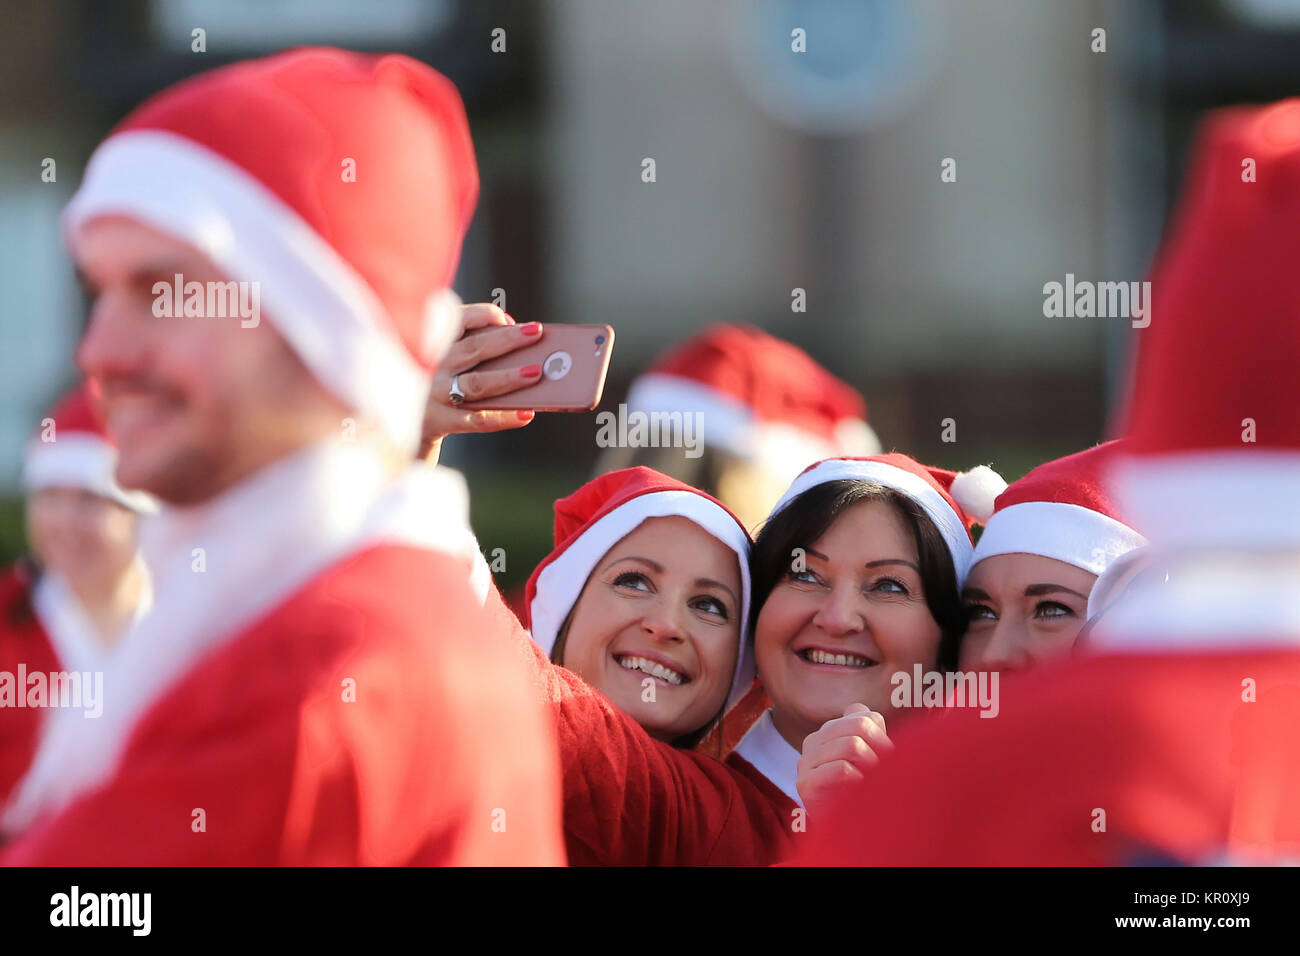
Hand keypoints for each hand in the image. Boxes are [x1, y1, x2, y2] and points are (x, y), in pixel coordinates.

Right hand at [419, 303, 545, 461]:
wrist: (398, 427)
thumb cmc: (434, 386)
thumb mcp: (443, 360)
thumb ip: (471, 347)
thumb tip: (515, 340)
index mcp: (430, 342)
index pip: (459, 318)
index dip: (487, 316)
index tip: (509, 321)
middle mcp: (430, 364)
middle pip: (474, 348)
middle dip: (508, 339)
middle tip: (536, 332)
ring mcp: (432, 394)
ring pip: (476, 383)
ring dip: (508, 378)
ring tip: (535, 373)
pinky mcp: (437, 421)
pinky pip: (476, 419)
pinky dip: (503, 417)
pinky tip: (526, 414)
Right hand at [795, 703, 893, 810]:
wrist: (849, 834)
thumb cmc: (863, 794)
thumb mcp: (870, 758)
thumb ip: (868, 731)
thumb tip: (864, 712)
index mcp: (828, 731)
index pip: (863, 716)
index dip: (882, 738)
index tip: (890, 760)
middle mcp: (813, 741)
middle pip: (858, 726)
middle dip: (880, 749)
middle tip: (889, 772)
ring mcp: (805, 761)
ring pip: (851, 745)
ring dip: (873, 766)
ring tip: (876, 783)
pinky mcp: (804, 783)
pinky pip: (840, 769)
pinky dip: (859, 780)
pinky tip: (861, 792)